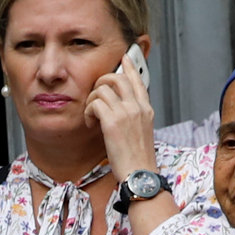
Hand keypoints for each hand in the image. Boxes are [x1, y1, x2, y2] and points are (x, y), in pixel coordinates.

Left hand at [85, 48, 154, 181]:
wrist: (140, 175)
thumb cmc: (137, 160)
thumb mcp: (141, 133)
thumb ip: (133, 118)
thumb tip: (118, 111)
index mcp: (146, 109)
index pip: (138, 80)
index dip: (129, 66)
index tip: (123, 58)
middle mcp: (138, 107)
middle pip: (118, 77)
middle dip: (101, 81)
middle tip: (94, 96)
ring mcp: (126, 113)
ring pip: (103, 88)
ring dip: (91, 99)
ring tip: (91, 116)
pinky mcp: (113, 122)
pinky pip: (95, 103)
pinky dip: (88, 112)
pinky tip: (90, 124)